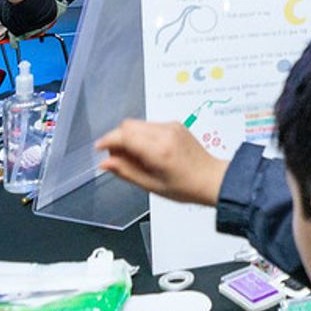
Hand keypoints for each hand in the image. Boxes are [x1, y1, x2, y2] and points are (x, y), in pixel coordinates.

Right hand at [96, 119, 229, 205]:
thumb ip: (126, 172)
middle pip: (128, 125)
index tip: (99, 148)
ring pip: (138, 124)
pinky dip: (142, 135)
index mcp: (159, 150)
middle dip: (117, 138)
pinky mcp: (175, 124)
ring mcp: (172, 126)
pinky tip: (148, 152)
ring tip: (136, 158)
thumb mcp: (151, 185)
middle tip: (117, 157)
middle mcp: (165, 133)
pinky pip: (150, 125)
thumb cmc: (186, 187)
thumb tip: (105, 163)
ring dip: (130, 137)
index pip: (124, 135)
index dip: (107, 140)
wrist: (211, 179)